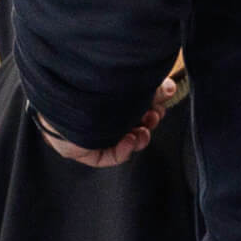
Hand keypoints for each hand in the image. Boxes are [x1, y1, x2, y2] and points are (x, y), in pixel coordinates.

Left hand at [38, 76, 180, 168]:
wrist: (69, 94)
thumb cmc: (99, 85)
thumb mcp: (133, 86)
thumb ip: (153, 89)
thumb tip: (171, 88)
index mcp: (108, 95)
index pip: (133, 105)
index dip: (151, 107)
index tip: (161, 105)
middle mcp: (99, 113)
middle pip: (130, 123)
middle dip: (148, 122)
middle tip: (154, 117)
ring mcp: (92, 132)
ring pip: (122, 141)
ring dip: (139, 138)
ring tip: (144, 131)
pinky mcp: (84, 150)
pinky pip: (107, 156)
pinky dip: (123, 150)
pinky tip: (130, 139)